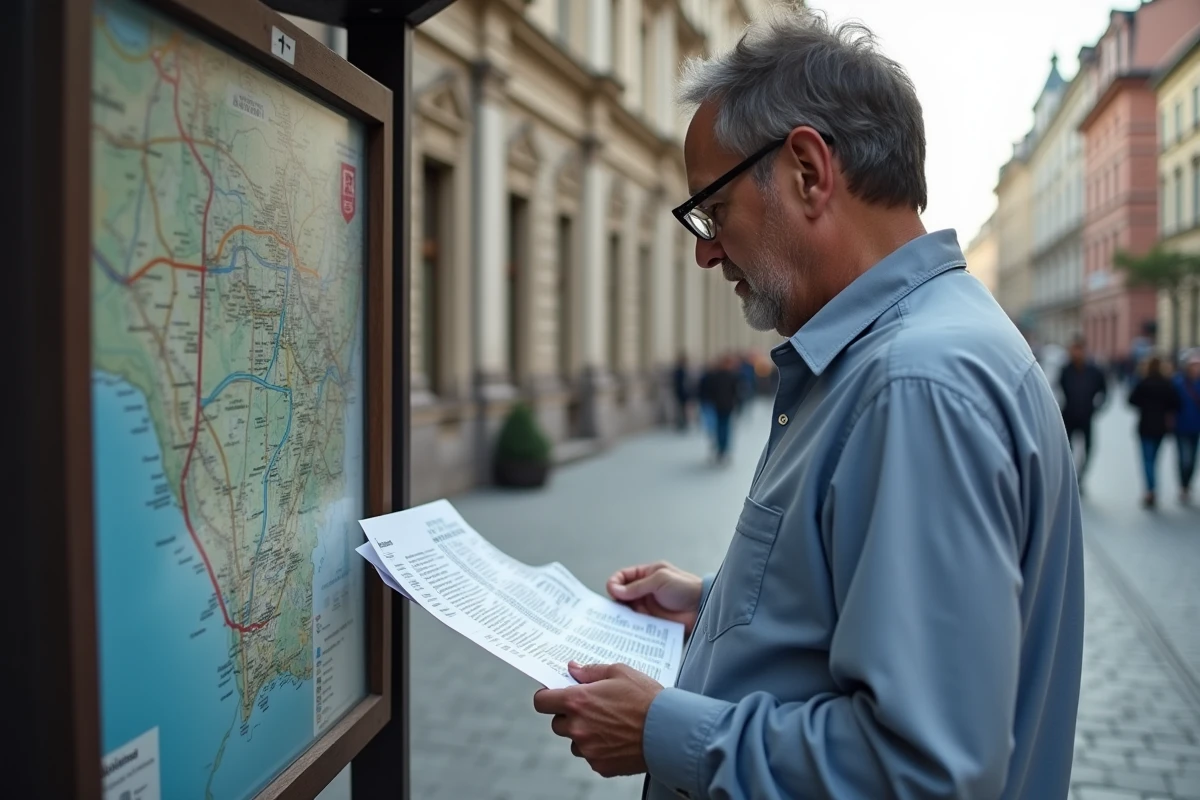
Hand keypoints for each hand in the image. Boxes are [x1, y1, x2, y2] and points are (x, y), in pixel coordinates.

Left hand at [533, 661, 662, 777]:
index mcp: (577, 701)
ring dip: (584, 734)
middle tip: (592, 709)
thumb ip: (591, 671)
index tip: (555, 696)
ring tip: (609, 725)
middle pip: (557, 724)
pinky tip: (618, 739)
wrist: (669, 731)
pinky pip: (591, 756)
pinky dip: (600, 749)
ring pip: (574, 742)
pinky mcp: (600, 765)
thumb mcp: (620, 672)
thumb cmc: (646, 698)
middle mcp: (577, 727)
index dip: (547, 697)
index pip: (541, 702)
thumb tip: (572, 669)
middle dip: (570, 716)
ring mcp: (588, 749)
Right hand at [607, 561, 702, 637]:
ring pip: (626, 610)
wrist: (702, 609)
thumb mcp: (660, 580)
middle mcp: (645, 590)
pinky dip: (628, 625)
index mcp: (647, 574)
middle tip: (612, 607)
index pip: (624, 576)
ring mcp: (647, 607)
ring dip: (620, 614)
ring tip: (615, 619)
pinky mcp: (650, 622)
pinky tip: (624, 628)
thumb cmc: (685, 588)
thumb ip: (637, 586)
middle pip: (621, 594)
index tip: (612, 590)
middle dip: (615, 599)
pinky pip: (635, 623)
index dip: (615, 582)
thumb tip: (614, 589)